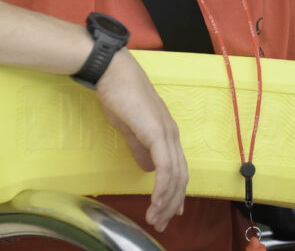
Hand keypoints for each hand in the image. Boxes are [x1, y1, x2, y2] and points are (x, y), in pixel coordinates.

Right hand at [95, 49, 187, 231]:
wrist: (113, 72)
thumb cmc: (119, 95)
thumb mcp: (130, 127)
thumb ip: (140, 147)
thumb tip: (147, 168)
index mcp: (167, 132)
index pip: (178, 168)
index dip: (176, 192)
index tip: (170, 211)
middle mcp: (172, 134)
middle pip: (181, 176)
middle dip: (172, 203)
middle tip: (162, 222)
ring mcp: (166, 133)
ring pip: (175, 175)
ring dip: (167, 201)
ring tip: (156, 218)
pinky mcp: (156, 132)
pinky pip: (165, 167)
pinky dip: (162, 187)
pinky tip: (155, 201)